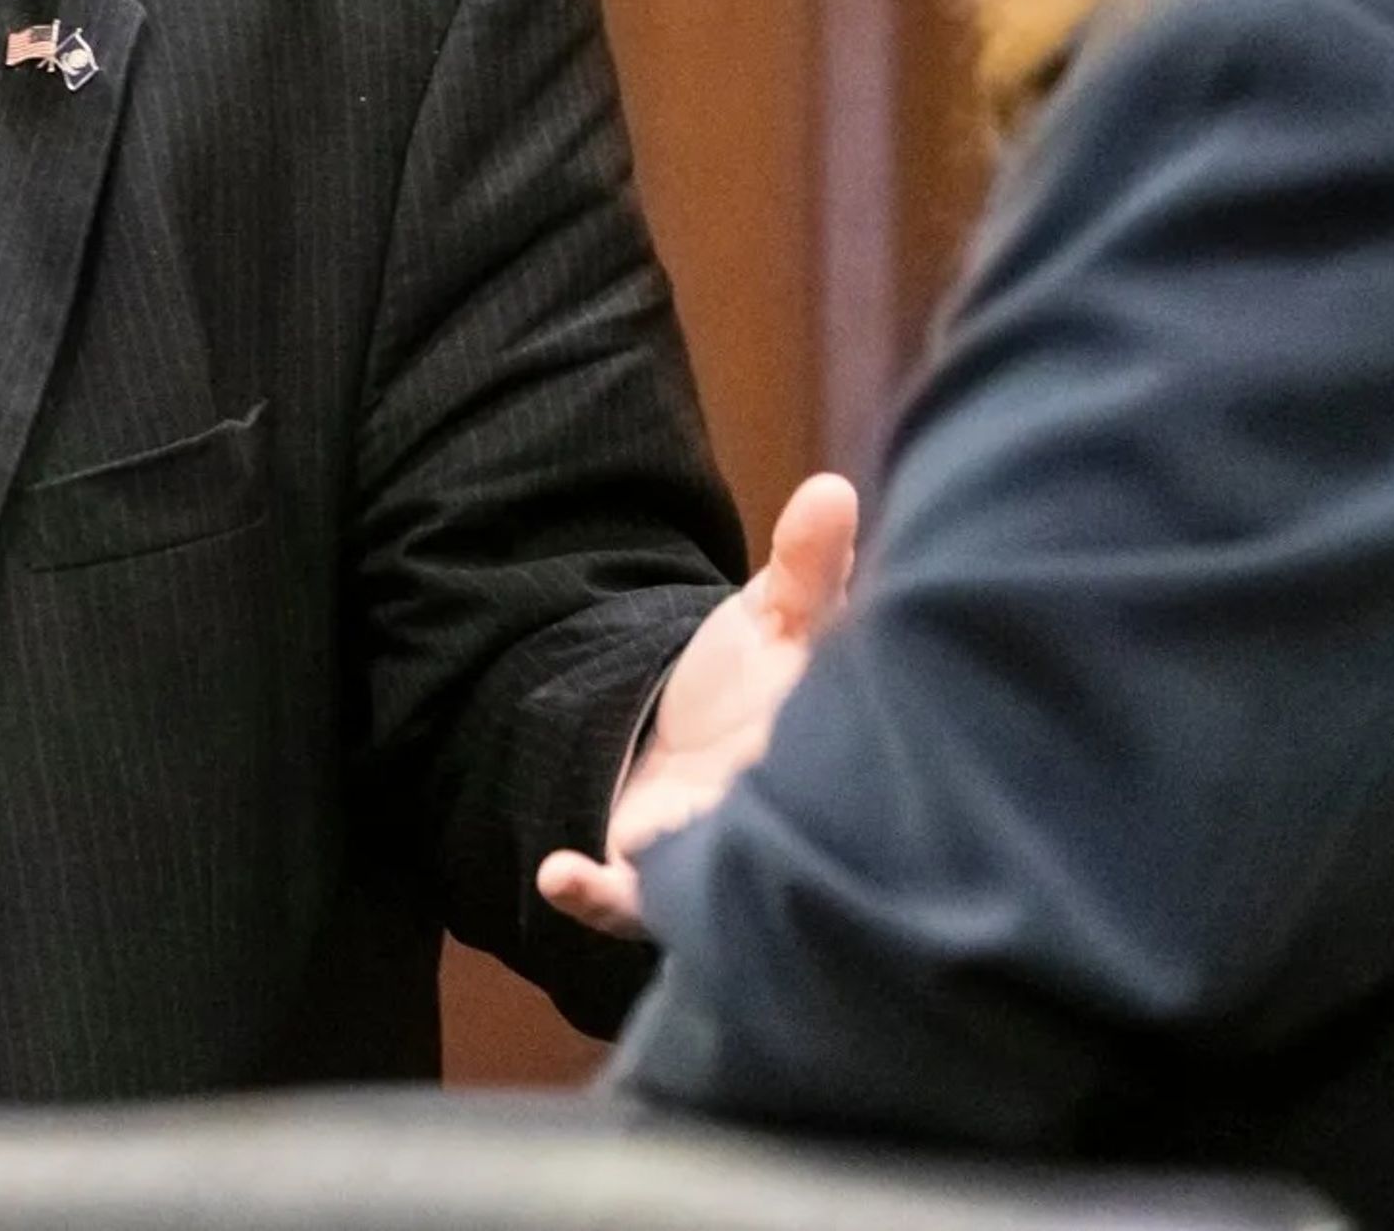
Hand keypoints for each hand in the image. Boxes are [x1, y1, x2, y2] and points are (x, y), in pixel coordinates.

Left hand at [538, 470, 858, 939]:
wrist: (700, 739)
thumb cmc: (761, 683)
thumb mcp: (783, 616)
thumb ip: (809, 564)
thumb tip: (832, 490)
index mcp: (818, 749)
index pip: (836, 754)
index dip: (834, 743)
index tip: (813, 701)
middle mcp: (772, 813)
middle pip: (775, 832)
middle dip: (761, 821)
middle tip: (736, 784)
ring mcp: (712, 853)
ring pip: (706, 883)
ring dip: (677, 870)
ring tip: (641, 846)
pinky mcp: (652, 879)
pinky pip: (625, 903)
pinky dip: (593, 893)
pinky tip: (557, 872)